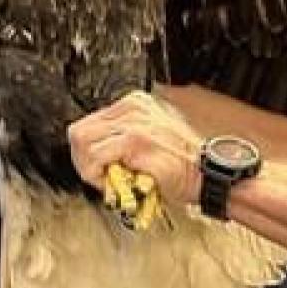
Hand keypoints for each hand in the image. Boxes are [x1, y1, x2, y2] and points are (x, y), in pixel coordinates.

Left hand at [67, 91, 204, 208]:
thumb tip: (91, 153)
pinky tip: (116, 183)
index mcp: (135, 103)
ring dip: (90, 170)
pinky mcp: (135, 142)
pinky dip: (98, 176)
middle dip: (83, 161)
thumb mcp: (149, 138)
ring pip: (83, 143)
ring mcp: (134, 124)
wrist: (207, 174)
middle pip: (79, 132)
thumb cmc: (181, 163)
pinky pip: (96, 158)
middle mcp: (133, 109)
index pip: (88, 123)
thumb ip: (121, 138)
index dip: (87, 151)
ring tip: (110, 181)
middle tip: (100, 178)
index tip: (101, 169)